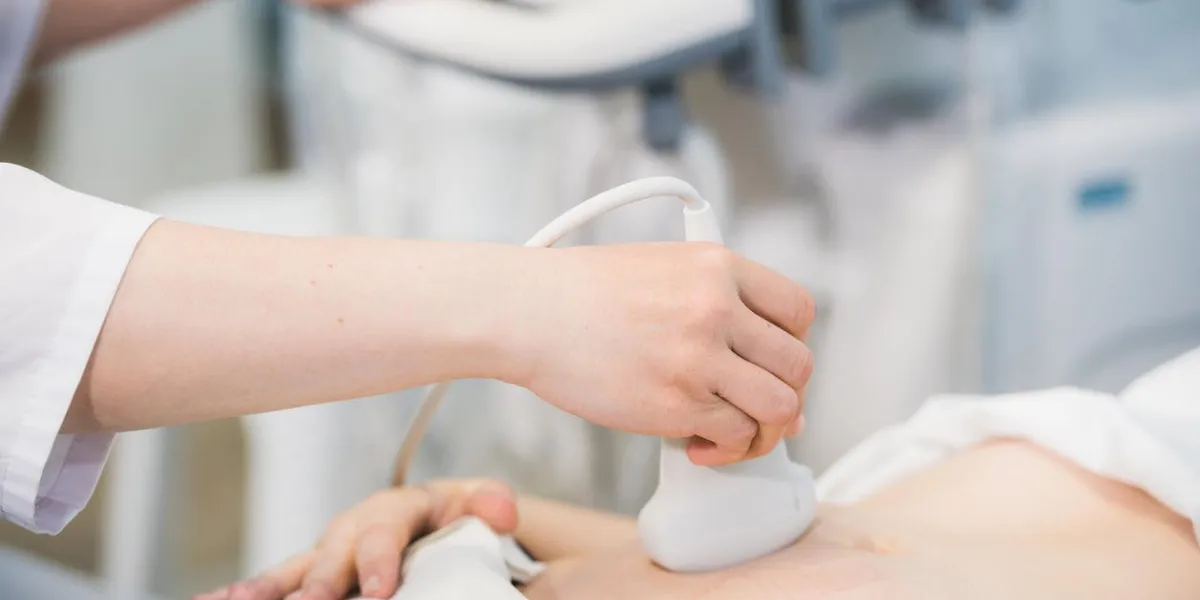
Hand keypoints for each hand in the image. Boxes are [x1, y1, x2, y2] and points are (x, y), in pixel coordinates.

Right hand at [194, 480, 517, 599]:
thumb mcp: (482, 506)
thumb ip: (487, 505)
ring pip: (294, 570)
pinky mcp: (316, 575)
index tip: (380, 588)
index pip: (387, 526)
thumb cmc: (464, 521)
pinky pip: (277, 586)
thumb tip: (500, 509)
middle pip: (334, 549)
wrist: (448, 523)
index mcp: (401, 507)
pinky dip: (246, 593)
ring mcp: (331, 552)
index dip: (379, 556)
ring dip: (266, 588)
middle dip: (324, 579)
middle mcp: (357, 526)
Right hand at [506, 242, 814, 465]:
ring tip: (735, 434)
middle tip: (758, 408)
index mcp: (717, 266)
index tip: (772, 361)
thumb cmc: (583, 293)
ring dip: (765, 431)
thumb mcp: (662, 267)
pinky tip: (699, 442)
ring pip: (778, 407)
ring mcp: (698, 357)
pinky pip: (734, 436)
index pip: (798, 310)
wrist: (528, 312)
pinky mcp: (676, 403)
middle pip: (798, 365)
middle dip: (786, 395)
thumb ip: (717, 303)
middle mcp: (717, 307)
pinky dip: (725, 449)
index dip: (792, 342)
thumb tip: (767, 370)